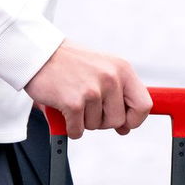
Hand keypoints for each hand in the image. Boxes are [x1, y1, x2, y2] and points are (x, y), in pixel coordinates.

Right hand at [24, 40, 151, 138]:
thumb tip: (125, 127)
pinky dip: (70, 127)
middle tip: (88, 106)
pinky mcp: (74, 102)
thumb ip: (118, 95)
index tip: (124, 122)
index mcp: (122, 69)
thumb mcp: (103, 69)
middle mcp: (111, 78)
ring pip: (96, 126)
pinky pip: (78, 131)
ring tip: (74, 99)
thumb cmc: (71, 63)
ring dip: (83, 120)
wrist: (40, 54)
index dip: (134, 119)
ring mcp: (93, 90)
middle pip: (118, 121)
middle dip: (103, 120)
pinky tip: (64, 110)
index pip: (144, 105)